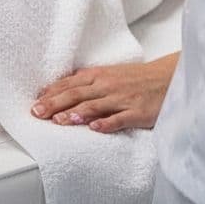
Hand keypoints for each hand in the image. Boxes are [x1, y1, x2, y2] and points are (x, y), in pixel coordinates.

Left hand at [30, 57, 176, 132]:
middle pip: (76, 95)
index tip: (34, 104)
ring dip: (75, 114)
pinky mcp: (138, 112)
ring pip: (94, 106)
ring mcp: (122, 99)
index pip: (68, 85)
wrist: (170, 78)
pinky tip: (94, 129)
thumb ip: (84, 82)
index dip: (50, 94)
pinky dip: (107, 123)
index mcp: (97, 76)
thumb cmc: (135, 78)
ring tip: (58, 122)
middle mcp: (106, 86)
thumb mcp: (107, 74)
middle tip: (37, 114)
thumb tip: (57, 88)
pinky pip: (120, 118)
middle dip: (54, 104)